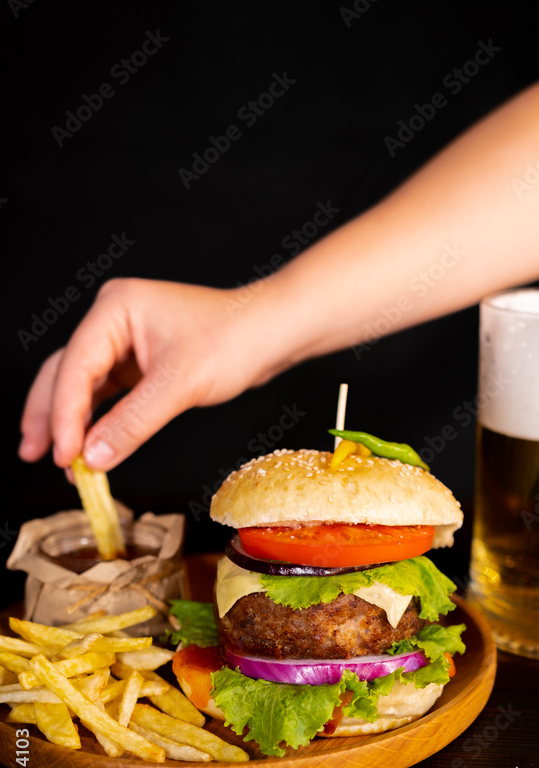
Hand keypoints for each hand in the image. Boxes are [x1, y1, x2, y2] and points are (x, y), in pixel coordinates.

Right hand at [19, 276, 281, 469]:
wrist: (273, 333)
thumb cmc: (235, 340)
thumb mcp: (180, 385)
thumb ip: (131, 423)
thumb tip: (91, 458)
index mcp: (115, 308)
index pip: (75, 366)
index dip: (64, 414)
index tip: (63, 455)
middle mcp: (112, 320)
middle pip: (65, 372)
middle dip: (50, 416)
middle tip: (36, 455)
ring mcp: (124, 341)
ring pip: (82, 385)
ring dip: (68, 421)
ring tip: (53, 458)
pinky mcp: (138, 362)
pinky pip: (106, 394)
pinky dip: (95, 420)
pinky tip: (84, 446)